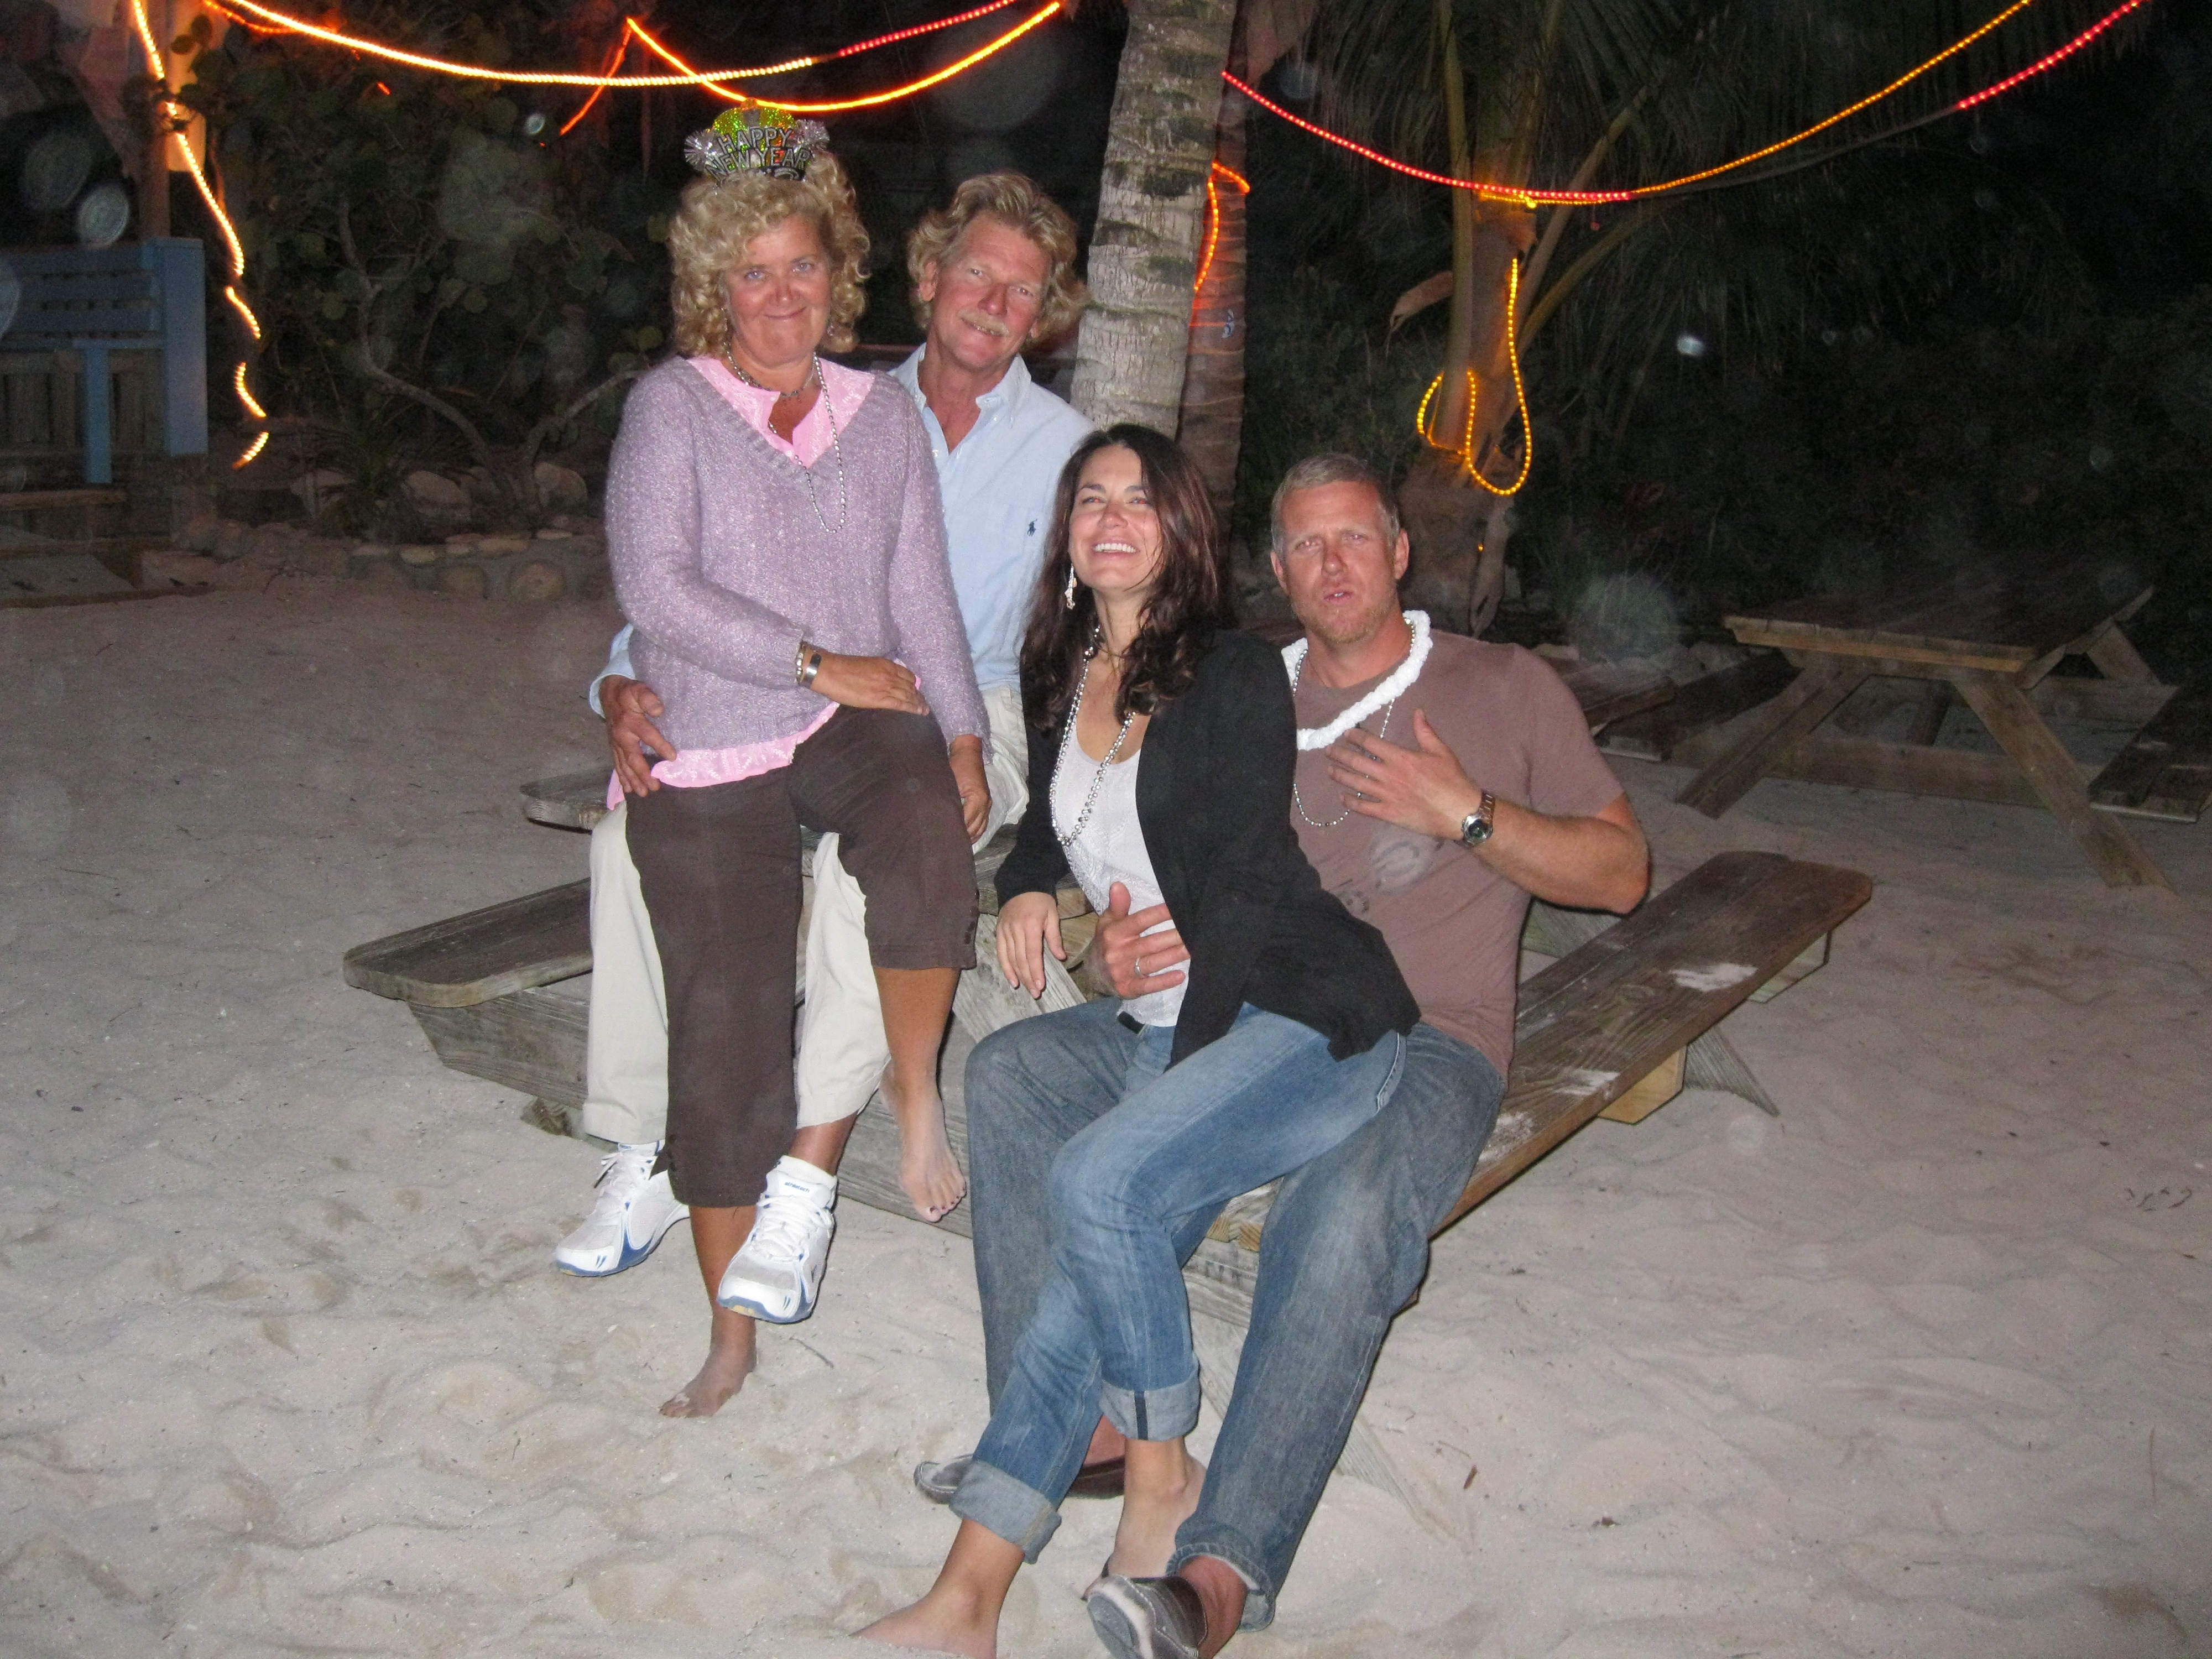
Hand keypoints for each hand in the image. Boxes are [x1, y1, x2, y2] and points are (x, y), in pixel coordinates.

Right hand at [604, 675, 675, 796]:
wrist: (608, 693)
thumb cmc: (628, 692)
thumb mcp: (639, 689)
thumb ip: (648, 698)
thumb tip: (659, 710)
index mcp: (630, 721)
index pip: (647, 735)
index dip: (660, 746)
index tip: (673, 758)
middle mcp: (622, 735)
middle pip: (633, 758)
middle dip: (643, 774)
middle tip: (654, 787)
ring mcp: (616, 743)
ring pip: (624, 765)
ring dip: (633, 780)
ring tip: (643, 793)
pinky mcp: (613, 747)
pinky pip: (617, 764)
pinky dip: (622, 777)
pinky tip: (628, 789)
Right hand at [810, 651, 929, 716]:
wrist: (831, 672)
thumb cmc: (843, 667)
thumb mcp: (867, 664)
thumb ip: (878, 672)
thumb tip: (882, 681)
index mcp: (886, 665)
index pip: (907, 675)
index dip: (913, 684)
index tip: (916, 690)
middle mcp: (890, 675)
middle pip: (910, 686)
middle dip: (918, 695)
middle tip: (923, 703)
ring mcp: (886, 687)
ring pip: (909, 695)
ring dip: (918, 703)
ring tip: (924, 709)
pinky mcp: (880, 699)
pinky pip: (902, 704)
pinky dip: (913, 708)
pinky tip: (920, 712)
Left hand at [950, 736, 990, 843]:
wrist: (968, 752)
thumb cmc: (957, 765)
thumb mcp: (950, 782)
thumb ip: (948, 801)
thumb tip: (941, 819)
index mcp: (978, 798)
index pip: (966, 822)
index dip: (954, 831)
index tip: (943, 839)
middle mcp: (986, 803)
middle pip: (975, 829)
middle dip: (962, 838)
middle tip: (947, 846)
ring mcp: (988, 804)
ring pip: (981, 828)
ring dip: (970, 838)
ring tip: (956, 846)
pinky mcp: (986, 803)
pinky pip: (984, 823)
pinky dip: (976, 832)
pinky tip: (967, 839)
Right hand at [995, 890, 1064, 998]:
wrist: (1020, 884)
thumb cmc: (1041, 900)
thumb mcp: (1052, 915)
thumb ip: (1055, 937)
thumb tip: (1061, 958)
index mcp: (1031, 926)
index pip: (1033, 953)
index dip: (1036, 971)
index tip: (1040, 985)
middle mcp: (1015, 930)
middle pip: (1021, 959)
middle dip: (1028, 978)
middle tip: (1035, 993)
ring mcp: (1005, 931)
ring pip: (1010, 958)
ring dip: (1017, 976)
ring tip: (1024, 989)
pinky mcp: (998, 932)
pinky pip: (1000, 953)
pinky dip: (1005, 967)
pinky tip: (1011, 979)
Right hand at [1095, 881, 1187, 998]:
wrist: (1092, 975)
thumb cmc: (1107, 943)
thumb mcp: (1108, 923)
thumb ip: (1117, 905)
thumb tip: (1119, 885)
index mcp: (1114, 933)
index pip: (1140, 921)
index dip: (1159, 914)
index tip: (1177, 908)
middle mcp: (1117, 952)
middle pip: (1151, 943)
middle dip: (1173, 937)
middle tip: (1194, 931)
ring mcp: (1122, 972)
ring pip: (1153, 962)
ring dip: (1174, 956)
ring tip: (1193, 949)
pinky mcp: (1127, 989)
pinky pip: (1148, 985)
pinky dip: (1164, 981)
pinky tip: (1181, 975)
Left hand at [1323, 709, 1480, 840]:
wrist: (1459, 811)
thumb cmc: (1452, 780)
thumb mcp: (1441, 751)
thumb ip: (1425, 732)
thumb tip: (1417, 711)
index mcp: (1401, 758)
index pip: (1371, 744)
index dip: (1356, 737)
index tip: (1346, 734)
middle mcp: (1389, 775)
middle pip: (1358, 762)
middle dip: (1340, 755)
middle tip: (1328, 751)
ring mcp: (1387, 795)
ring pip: (1356, 784)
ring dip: (1341, 776)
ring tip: (1329, 770)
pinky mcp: (1388, 813)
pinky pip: (1364, 808)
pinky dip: (1351, 803)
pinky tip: (1342, 798)